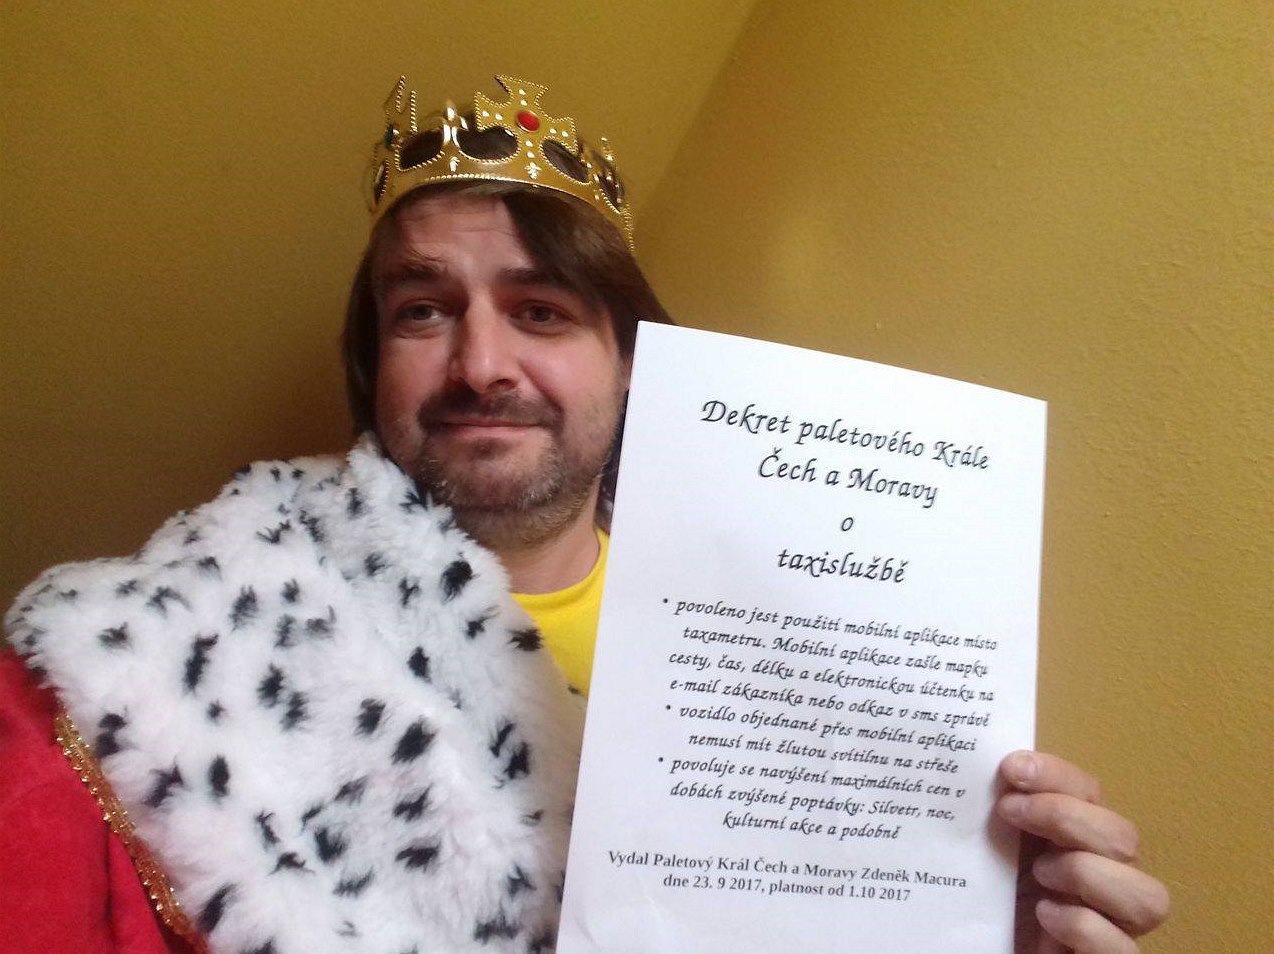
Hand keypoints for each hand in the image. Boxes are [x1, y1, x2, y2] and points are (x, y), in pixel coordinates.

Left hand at [996, 750, 1168, 952]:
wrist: (989, 944)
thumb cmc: (995, 898)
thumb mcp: (993, 847)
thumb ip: (1004, 813)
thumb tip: (991, 770)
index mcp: (1081, 840)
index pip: (1090, 793)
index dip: (1057, 775)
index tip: (1011, 768)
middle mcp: (1109, 879)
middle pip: (1124, 838)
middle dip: (1065, 816)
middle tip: (1009, 813)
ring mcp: (1116, 926)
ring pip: (1147, 897)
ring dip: (1086, 874)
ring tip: (1039, 874)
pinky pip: (1122, 948)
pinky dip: (1083, 925)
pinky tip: (1046, 914)